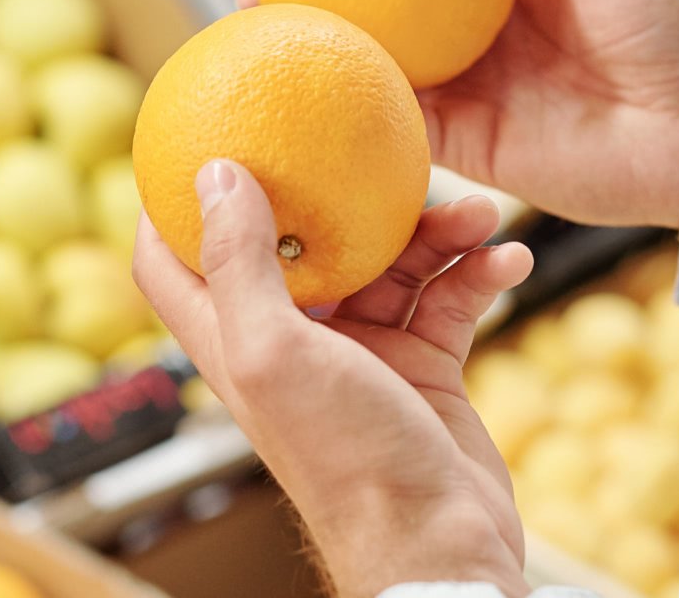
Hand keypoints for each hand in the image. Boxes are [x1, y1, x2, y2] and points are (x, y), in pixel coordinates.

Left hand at [136, 159, 535, 596]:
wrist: (440, 542)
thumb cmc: (346, 460)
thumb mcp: (275, 351)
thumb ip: (240, 264)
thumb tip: (213, 173)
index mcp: (236, 338)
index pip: (172, 261)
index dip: (169, 203)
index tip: (199, 137)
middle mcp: (293, 340)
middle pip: (300, 242)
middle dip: (341, 193)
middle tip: (381, 151)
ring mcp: (361, 352)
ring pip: (390, 261)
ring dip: (436, 230)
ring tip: (479, 212)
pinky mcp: (422, 367)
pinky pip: (448, 298)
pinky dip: (477, 272)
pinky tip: (509, 256)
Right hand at [237, 0, 678, 226]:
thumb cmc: (675, 31)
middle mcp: (481, 42)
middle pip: (386, 18)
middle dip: (322, 2)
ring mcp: (473, 97)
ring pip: (381, 72)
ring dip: (323, 55)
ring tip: (256, 31)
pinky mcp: (474, 151)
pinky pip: (403, 128)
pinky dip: (356, 109)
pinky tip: (305, 91)